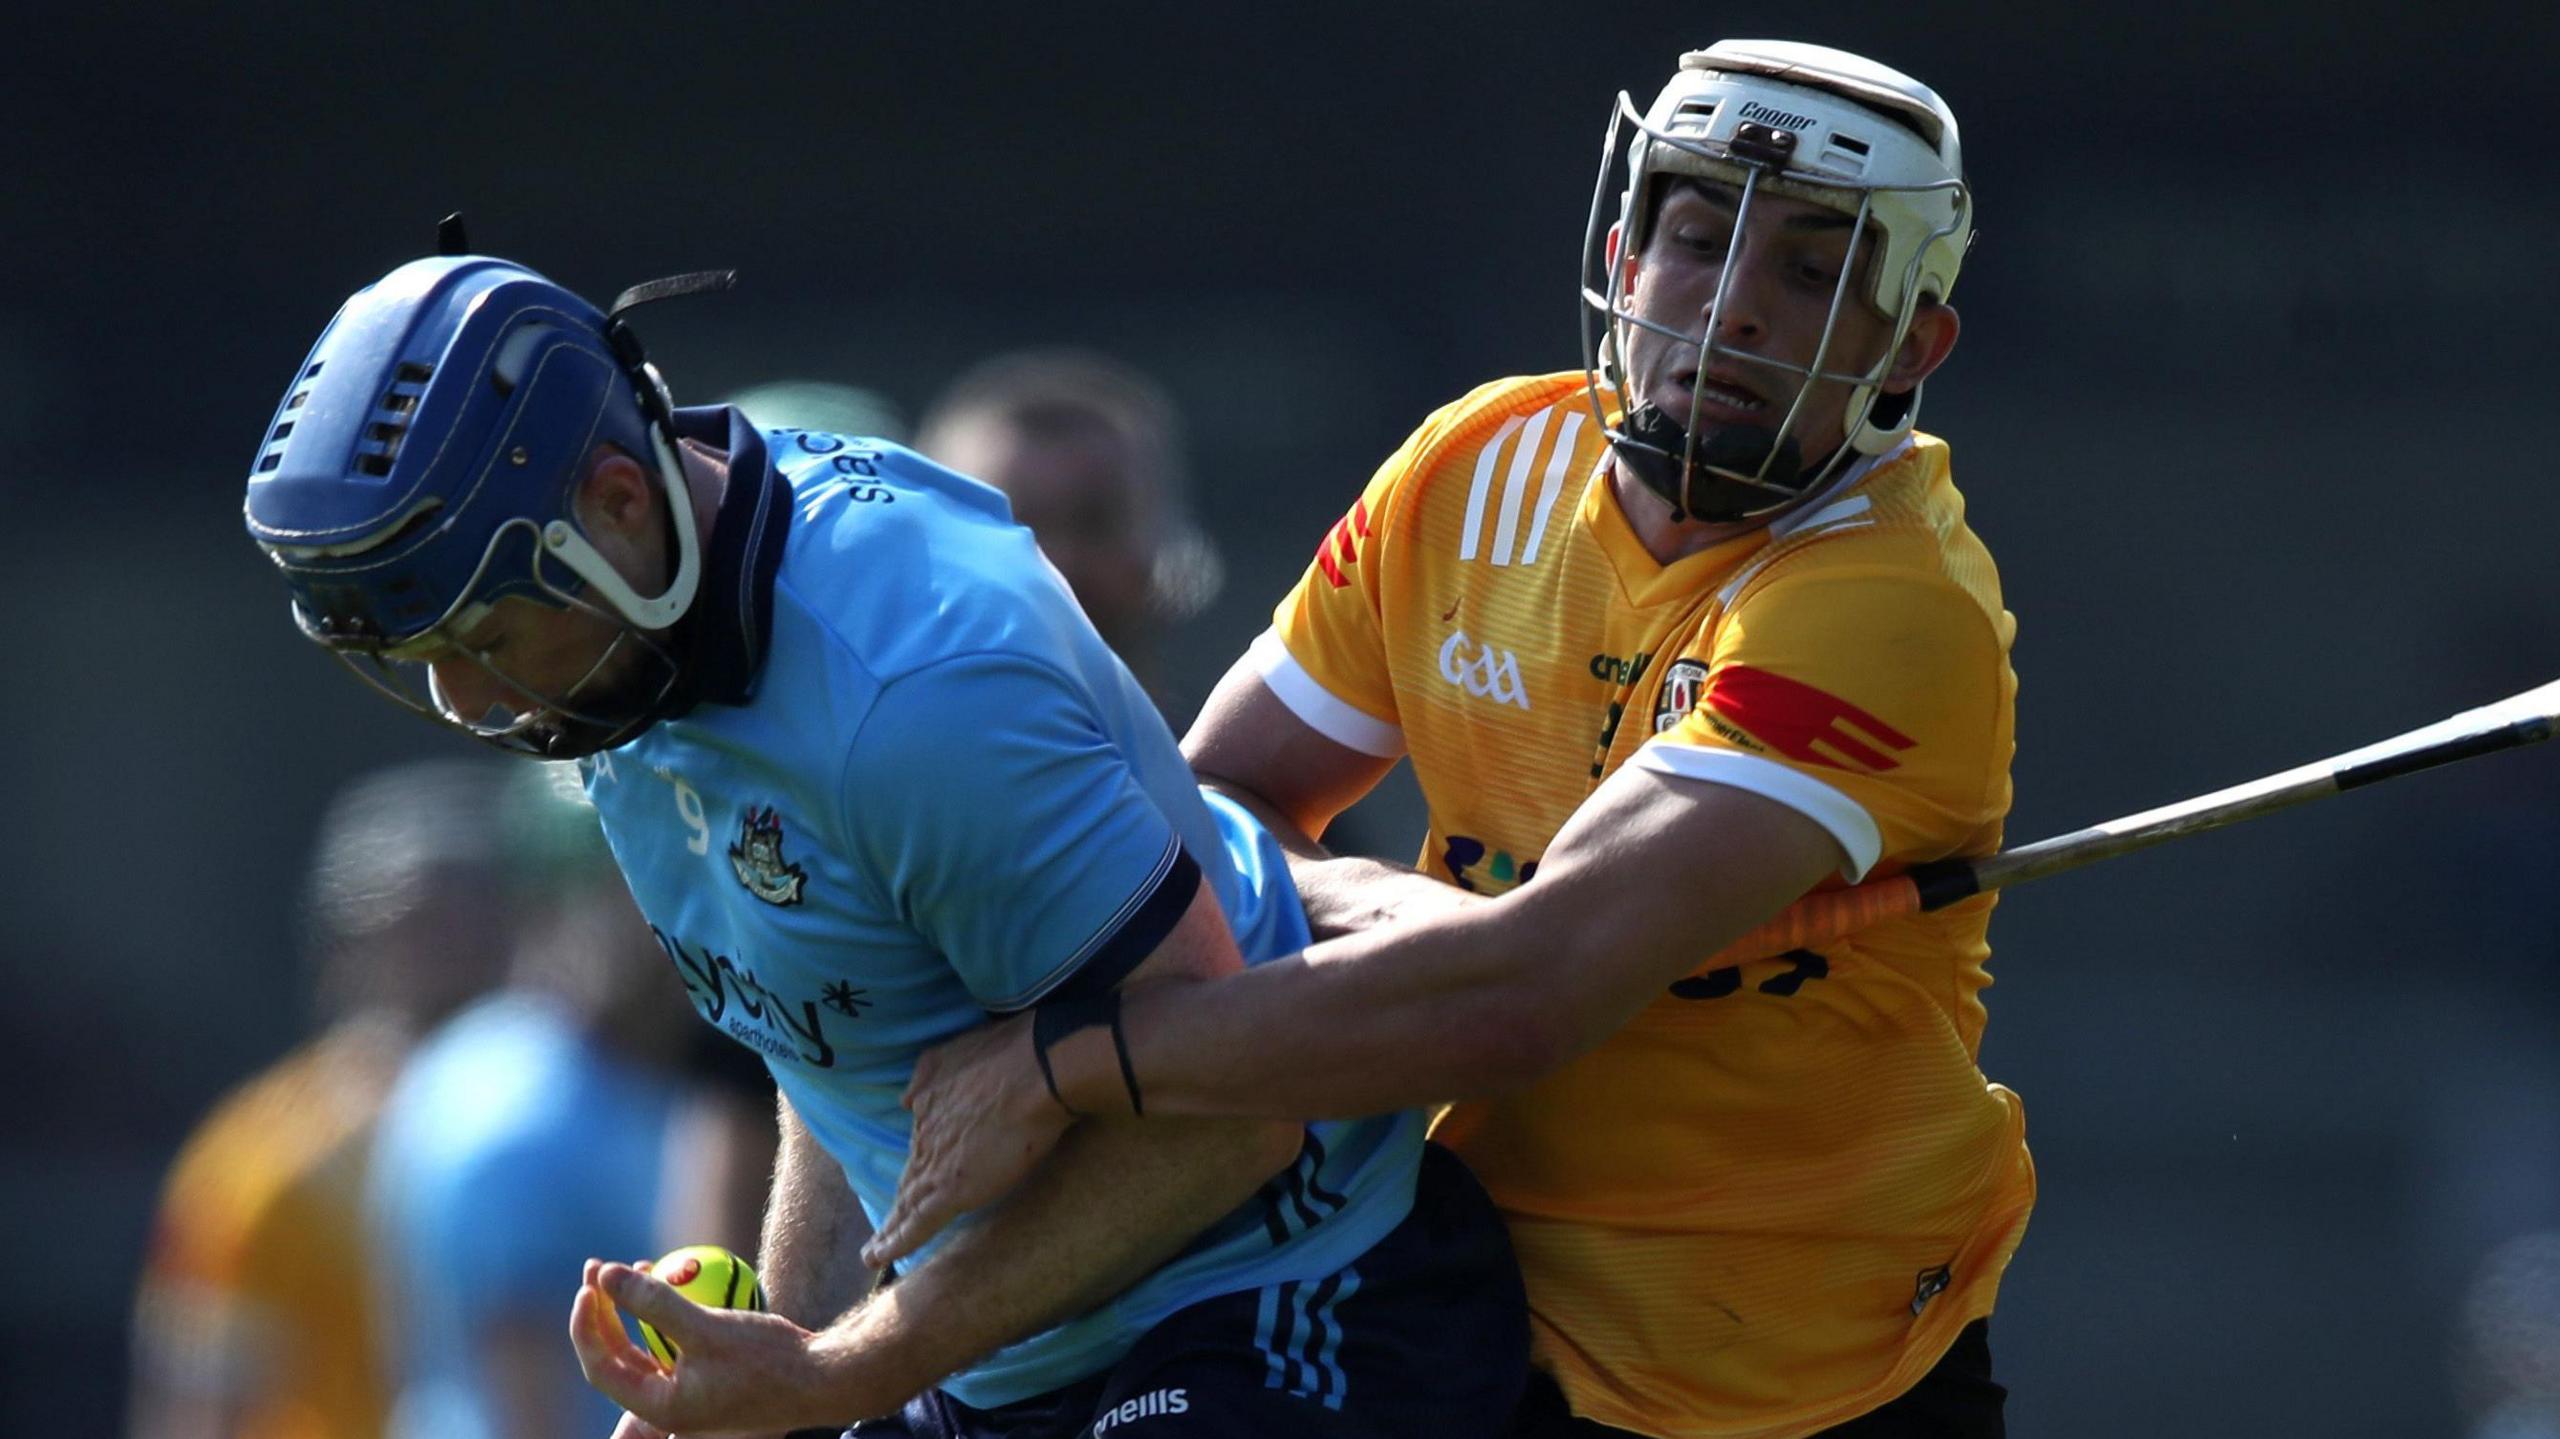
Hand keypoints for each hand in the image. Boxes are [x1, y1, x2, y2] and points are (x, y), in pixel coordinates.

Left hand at [571, 1257, 841, 1435]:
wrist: (824, 1379)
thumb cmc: (767, 1360)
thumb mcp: (706, 1327)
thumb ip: (652, 1302)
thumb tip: (606, 1275)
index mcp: (660, 1407)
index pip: (602, 1366)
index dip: (587, 1324)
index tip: (589, 1284)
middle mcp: (669, 1406)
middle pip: (618, 1356)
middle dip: (605, 1311)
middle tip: (598, 1268)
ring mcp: (690, 1392)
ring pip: (645, 1348)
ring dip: (634, 1310)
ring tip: (636, 1266)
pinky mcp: (709, 1376)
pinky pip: (673, 1345)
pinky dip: (665, 1316)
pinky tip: (674, 1285)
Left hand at [864, 1013, 1073, 1267]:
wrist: (1034, 1072)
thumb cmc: (1008, 1055)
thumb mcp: (954, 1051)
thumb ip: (927, 1076)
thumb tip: (904, 1101)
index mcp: (928, 1106)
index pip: (920, 1145)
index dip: (916, 1168)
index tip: (910, 1185)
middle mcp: (926, 1139)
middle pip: (910, 1180)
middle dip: (897, 1207)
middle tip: (882, 1233)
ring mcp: (936, 1167)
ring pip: (907, 1205)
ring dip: (889, 1230)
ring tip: (875, 1253)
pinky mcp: (952, 1191)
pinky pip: (917, 1224)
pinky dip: (895, 1243)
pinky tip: (879, 1259)